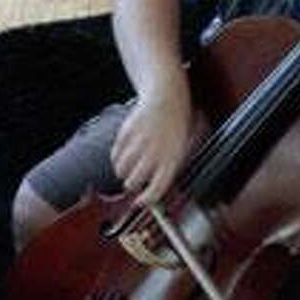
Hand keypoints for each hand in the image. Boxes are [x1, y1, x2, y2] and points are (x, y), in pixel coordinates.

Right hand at [110, 78, 193, 204]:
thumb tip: (156, 188)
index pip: (157, 188)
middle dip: (131, 185)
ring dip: (122, 172)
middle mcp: (154, 152)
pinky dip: (116, 157)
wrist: (167, 97)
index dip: (147, 199)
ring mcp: (139, 142)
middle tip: (132, 183)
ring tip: (126, 170)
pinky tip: (122, 155)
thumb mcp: (183, 147)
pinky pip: (115, 153)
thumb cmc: (177, 124)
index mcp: (172, 158)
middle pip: (134, 181)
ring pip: (121, 168)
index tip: (140, 202)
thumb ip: (171, 167)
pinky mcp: (126, 133)